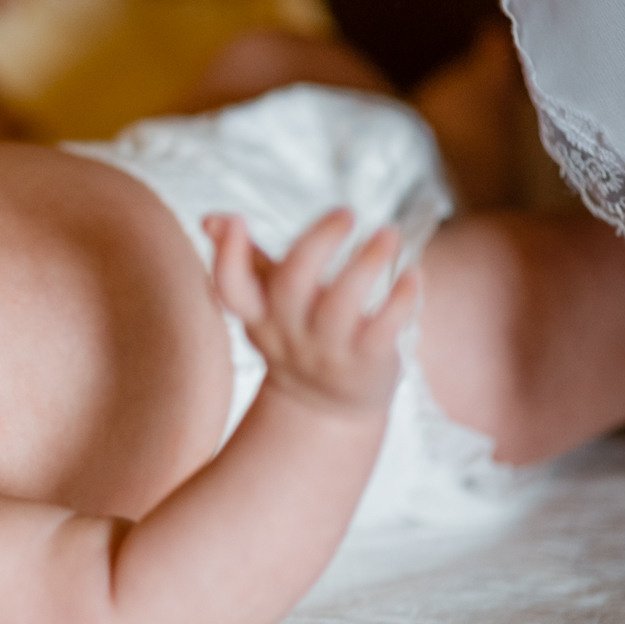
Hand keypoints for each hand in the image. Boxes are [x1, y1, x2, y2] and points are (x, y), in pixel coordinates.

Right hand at [202, 210, 416, 414]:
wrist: (328, 410)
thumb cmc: (299, 336)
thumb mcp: (267, 304)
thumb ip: (245, 260)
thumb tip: (211, 219)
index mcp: (259, 316)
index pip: (231, 290)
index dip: (228, 256)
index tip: (239, 220)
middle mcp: (288, 334)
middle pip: (290, 287)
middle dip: (317, 244)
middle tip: (346, 213)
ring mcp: (327, 353)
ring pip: (340, 307)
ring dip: (366, 264)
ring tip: (389, 233)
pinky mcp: (367, 364)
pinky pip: (383, 331)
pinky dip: (400, 301)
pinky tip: (412, 275)